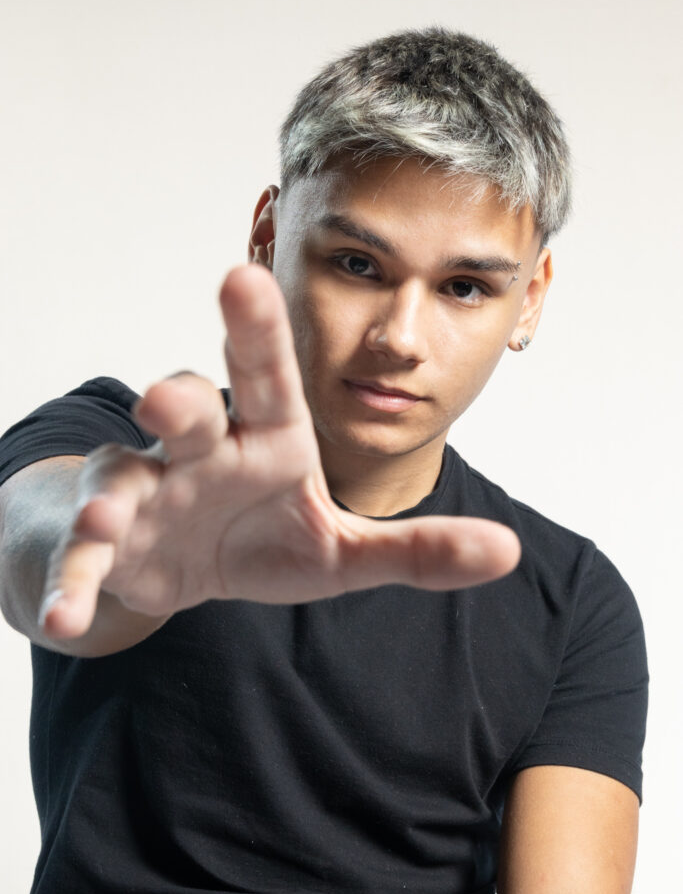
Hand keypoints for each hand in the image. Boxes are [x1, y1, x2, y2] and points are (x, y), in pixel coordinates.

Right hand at [41, 264, 520, 639]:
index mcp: (267, 440)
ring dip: (113, 493)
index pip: (268, 380)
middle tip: (166, 401)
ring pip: (122, 475)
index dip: (256, 332)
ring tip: (107, 514)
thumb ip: (418, 548)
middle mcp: (201, 451)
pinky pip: (85, 557)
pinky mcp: (108, 543)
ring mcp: (146, 492)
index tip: (242, 277)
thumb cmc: (266, 538)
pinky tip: (64, 617)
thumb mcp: (344, 552)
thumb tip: (509, 551)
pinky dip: (74, 582)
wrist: (186, 568)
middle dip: (175, 400)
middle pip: (186, 408)